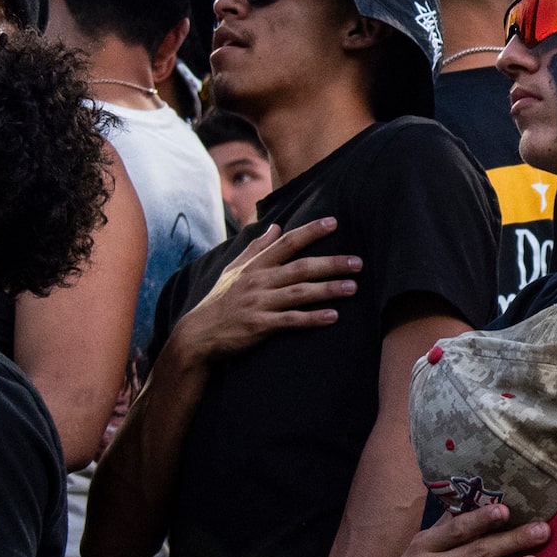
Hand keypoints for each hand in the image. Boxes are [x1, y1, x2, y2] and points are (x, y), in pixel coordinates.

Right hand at [165, 221, 360, 368]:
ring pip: (300, 293)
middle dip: (331, 264)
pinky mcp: (260, 325)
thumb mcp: (233, 269)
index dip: (310, 232)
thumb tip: (275, 225)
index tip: (334, 222)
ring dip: (328, 289)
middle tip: (358, 262)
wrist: (198, 334)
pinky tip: (333, 316)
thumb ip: (256, 247)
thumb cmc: (220, 300)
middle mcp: (259, 281)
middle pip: (301, 267)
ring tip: (353, 288)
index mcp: (255, 266)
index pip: (286, 243)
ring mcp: (259, 303)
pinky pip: (291, 320)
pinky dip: (312, 318)